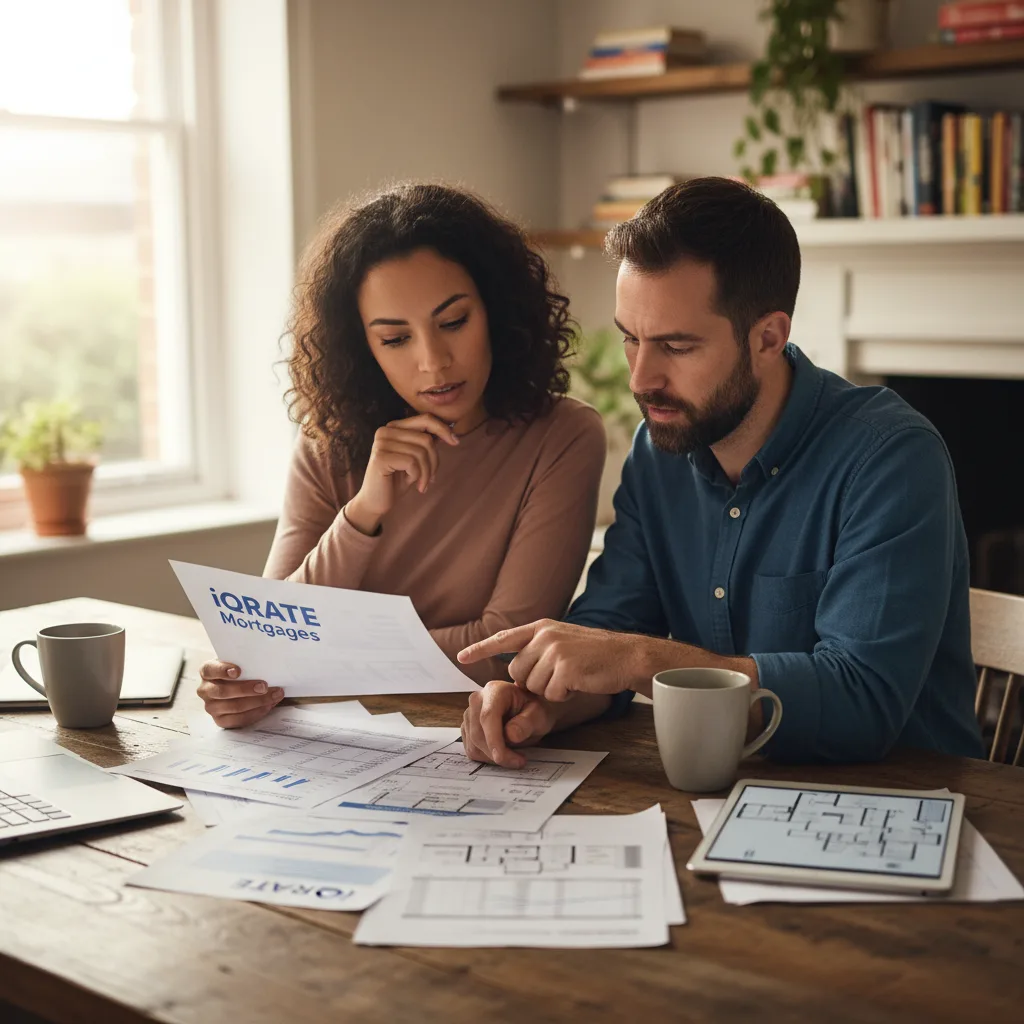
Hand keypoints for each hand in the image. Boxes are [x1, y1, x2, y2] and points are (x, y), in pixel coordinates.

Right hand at [197, 660, 283, 728]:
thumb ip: (246, 663)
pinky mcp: (220, 720)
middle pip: (223, 691)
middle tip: (264, 686)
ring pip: (234, 707)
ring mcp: (211, 707)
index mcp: (207, 671)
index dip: (223, 670)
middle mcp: (205, 690)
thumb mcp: (240, 663)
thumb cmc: (241, 671)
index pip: (210, 670)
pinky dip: (256, 712)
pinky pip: (239, 719)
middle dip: (246, 689)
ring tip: (273, 695)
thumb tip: (265, 664)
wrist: (239, 685)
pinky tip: (267, 706)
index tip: (238, 671)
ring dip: (257, 701)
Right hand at [344, 414, 458, 534]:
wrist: (376, 501)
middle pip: (426, 439)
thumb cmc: (397, 480)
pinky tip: (414, 485)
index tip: (456, 442)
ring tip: (423, 483)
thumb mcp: (415, 458)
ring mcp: (381, 443)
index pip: (425, 419)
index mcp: (394, 427)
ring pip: (421, 452)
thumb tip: (449, 432)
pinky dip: (418, 475)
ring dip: (427, 472)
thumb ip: (426, 444)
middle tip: (432, 478)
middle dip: (434, 461)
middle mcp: (385, 431)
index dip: (443, 429)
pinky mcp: (380, 457)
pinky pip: (412, 462)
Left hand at [459, 619, 650, 701]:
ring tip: (572, 677)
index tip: (461, 657)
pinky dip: (563, 695)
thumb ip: (539, 648)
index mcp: (541, 627)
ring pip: (532, 686)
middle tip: (560, 676)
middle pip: (517, 672)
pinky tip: (579, 683)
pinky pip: (550, 694)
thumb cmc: (596, 655)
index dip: (481, 648)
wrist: (626, 656)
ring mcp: (554, 650)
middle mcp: (544, 635)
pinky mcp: (564, 668)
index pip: (503, 638)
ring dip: (551, 690)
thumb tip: (515, 666)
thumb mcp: (563, 641)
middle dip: (534, 682)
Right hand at [460, 680, 556, 767]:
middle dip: (497, 753)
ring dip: (493, 757)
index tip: (502, 758)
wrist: (528, 711)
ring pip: (473, 745)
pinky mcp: (467, 728)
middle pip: (478, 733)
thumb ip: (526, 723)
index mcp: (495, 691)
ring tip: (514, 755)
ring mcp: (469, 714)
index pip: (488, 716)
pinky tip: (503, 752)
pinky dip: (487, 757)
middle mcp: (477, 700)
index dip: (493, 740)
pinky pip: (472, 749)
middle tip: (519, 761)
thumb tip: (511, 735)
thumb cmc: (534, 710)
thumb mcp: (539, 715)